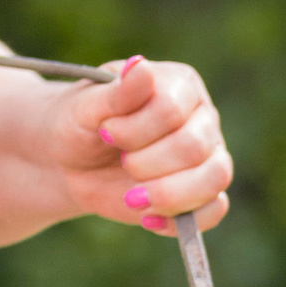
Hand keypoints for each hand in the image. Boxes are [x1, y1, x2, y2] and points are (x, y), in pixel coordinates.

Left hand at [58, 54, 232, 234]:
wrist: (70, 161)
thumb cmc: (79, 123)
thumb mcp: (86, 106)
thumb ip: (117, 91)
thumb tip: (141, 66)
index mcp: (179, 85)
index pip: (172, 109)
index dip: (135, 130)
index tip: (105, 133)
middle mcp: (201, 118)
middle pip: (195, 146)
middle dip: (147, 164)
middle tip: (120, 162)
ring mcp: (206, 156)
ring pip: (214, 177)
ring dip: (170, 194)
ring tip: (131, 199)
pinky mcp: (200, 193)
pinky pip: (214, 210)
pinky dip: (182, 220)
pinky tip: (147, 220)